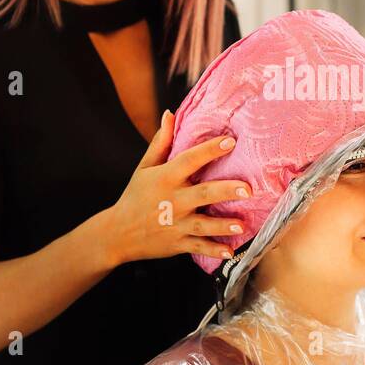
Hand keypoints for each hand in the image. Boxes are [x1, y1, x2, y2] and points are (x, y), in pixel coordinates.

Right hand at [103, 110, 250, 267]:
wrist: (117, 233)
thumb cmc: (135, 196)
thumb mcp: (144, 167)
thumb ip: (160, 142)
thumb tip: (170, 114)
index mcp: (166, 178)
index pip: (190, 160)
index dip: (210, 150)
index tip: (230, 141)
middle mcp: (173, 200)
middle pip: (204, 193)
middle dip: (226, 191)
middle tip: (248, 188)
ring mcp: (176, 224)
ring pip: (204, 224)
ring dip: (223, 225)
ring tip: (241, 224)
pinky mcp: (177, 243)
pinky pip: (198, 247)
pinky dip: (213, 251)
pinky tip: (230, 251)